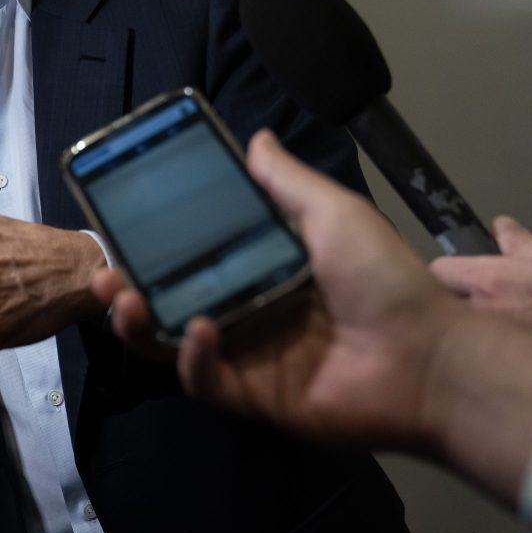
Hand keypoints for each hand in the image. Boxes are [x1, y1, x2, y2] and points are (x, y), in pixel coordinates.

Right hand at [97, 130, 462, 449]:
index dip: (158, 242)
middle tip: (103, 270)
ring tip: (120, 298)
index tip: (125, 223)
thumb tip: (254, 137)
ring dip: (140, 321)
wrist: (427, 360)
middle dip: (131, 285)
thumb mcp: (333, 214)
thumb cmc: (385, 280)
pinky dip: (190, 357)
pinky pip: (204, 378)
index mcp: (267, 266)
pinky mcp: (254, 395)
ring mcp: (250, 354)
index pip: (197, 252)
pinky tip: (195, 331)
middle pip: (172, 297)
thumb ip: (287, 181)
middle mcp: (251, 308)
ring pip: (173, 339)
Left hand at [430, 216, 531, 358]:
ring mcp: (479, 353)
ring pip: (453, 336)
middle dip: (456, 303)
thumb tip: (503, 229)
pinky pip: (468, 362)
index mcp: (495, 284)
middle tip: (490, 308)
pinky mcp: (487, 379)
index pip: (439, 271)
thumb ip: (527, 246)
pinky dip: (479, 360)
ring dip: (467, 333)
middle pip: (441, 305)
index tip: (463, 275)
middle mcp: (478, 318)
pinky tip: (508, 360)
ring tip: (503, 336)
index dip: (452, 271)